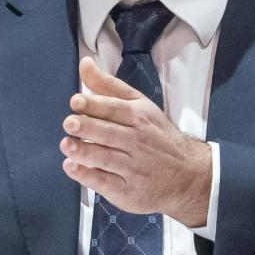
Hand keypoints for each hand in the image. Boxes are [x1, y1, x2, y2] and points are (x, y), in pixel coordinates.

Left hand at [60, 56, 211, 227]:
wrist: (187, 175)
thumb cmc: (156, 136)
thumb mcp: (140, 106)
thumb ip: (109, 86)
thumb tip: (85, 63)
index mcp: (138, 117)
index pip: (114, 109)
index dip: (94, 105)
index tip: (76, 102)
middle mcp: (136, 141)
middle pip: (108, 133)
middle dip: (87, 127)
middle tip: (69, 123)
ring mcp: (132, 168)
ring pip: (104, 158)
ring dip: (83, 152)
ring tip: (66, 145)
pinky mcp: (127, 191)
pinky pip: (104, 182)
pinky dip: (86, 175)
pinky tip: (72, 167)